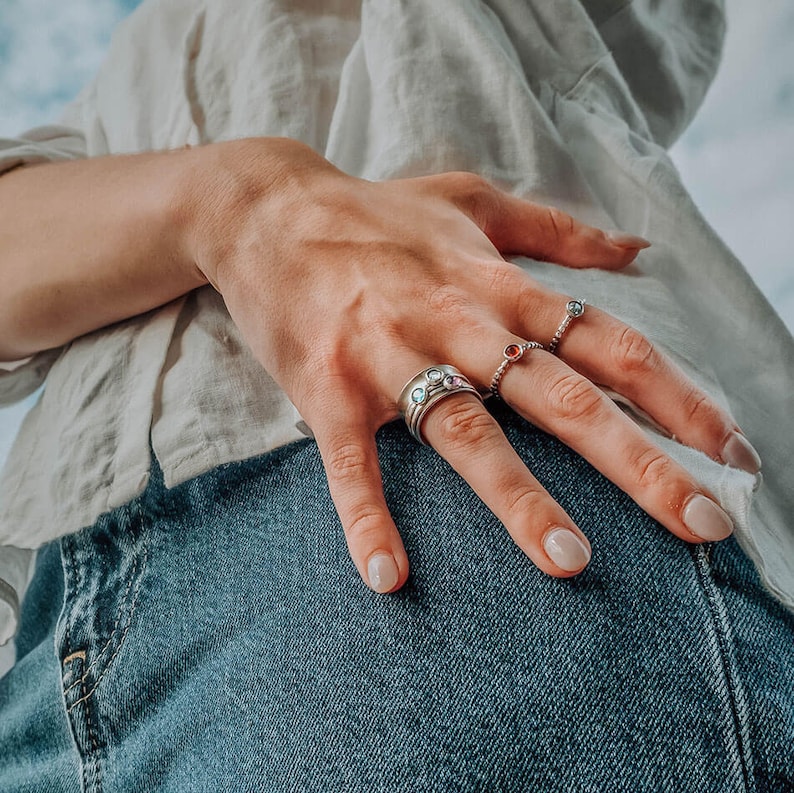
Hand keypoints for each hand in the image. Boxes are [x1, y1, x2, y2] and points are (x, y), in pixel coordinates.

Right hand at [188, 138, 759, 591]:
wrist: (265, 210)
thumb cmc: (376, 210)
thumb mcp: (473, 198)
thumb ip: (557, 228)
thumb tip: (637, 247)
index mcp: (495, 283)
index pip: (605, 341)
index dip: (675, 394)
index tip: (730, 451)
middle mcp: (453, 319)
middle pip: (559, 395)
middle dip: (635, 460)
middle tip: (700, 523)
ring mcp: (388, 355)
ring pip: (465, 431)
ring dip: (519, 498)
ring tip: (570, 562)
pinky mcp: (326, 389)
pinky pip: (351, 463)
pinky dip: (368, 518)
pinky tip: (390, 577)